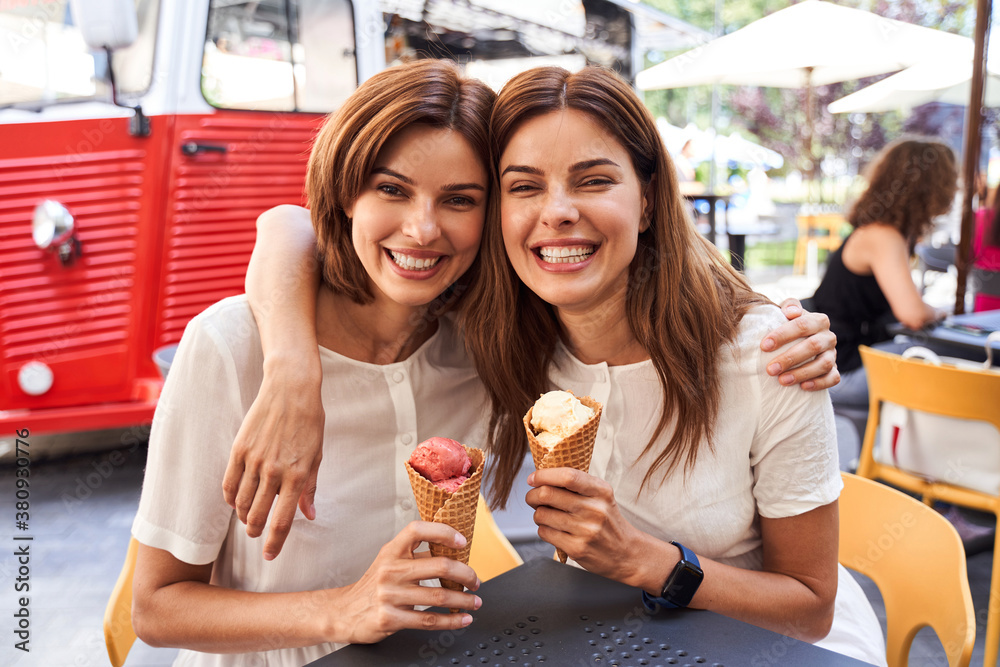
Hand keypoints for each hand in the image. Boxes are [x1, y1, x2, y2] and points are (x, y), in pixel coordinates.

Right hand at [223, 365, 324, 559]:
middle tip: (257, 535)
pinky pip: (230, 483)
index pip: (282, 521)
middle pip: (258, 516)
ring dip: (244, 517)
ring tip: (249, 519)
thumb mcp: (316, 456)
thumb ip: (310, 489)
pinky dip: (231, 498)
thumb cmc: (309, 423)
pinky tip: (236, 502)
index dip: (275, 543)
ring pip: (242, 503)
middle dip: (256, 532)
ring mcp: (254, 460)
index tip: (270, 556)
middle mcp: (273, 471)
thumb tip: (309, 516)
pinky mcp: (239, 449)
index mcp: (297, 475)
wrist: (290, 389)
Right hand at [338, 522, 481, 643]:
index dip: (443, 532)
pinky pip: (429, 620)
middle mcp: (390, 569)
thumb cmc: (374, 585)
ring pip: (438, 596)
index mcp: (391, 551)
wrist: (344, 612)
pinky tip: (462, 619)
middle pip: (439, 565)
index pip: (417, 530)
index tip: (462, 542)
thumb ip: (414, 555)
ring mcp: (390, 594)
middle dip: (466, 574)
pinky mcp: (391, 618)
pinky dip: (451, 621)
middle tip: (475, 581)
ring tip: (474, 601)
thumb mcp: (388, 562)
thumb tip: (452, 552)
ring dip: (463, 600)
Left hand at [525, 468, 645, 584]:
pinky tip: (554, 529)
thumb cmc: (607, 521)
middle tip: (532, 497)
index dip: (544, 475)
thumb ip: (577, 484)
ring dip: (537, 514)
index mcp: (601, 491)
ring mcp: (586, 530)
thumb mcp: (601, 497)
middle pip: (547, 494)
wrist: (626, 553)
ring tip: (546, 515)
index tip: (533, 478)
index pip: (567, 476)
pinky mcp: (577, 549)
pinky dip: (543, 529)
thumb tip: (541, 476)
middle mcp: (594, 509)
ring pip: (542, 514)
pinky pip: (545, 533)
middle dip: (532, 495)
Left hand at [760, 298, 838, 390]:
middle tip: (770, 369)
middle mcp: (828, 337)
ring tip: (782, 380)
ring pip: (823, 364)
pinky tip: (803, 387)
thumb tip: (790, 311)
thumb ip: (789, 306)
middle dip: (790, 358)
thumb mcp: (788, 312)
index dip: (783, 335)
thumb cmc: (790, 326)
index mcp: (818, 320)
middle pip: (813, 346)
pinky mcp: (834, 370)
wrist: (802, 340)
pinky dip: (819, 383)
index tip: (764, 346)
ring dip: (802, 373)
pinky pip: (833, 378)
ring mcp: (833, 354)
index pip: (802, 325)